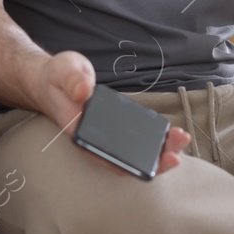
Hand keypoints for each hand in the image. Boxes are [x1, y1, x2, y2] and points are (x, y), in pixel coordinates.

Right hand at [24, 50, 190, 176]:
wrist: (51, 80)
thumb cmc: (57, 78)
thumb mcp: (63, 70)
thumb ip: (73, 80)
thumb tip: (84, 91)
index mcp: (80, 134)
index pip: (107, 157)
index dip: (132, 163)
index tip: (153, 158)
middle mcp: (94, 141)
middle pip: (126, 160)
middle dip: (155, 158)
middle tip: (177, 150)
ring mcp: (105, 136)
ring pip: (133, 152)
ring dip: (158, 149)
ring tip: (181, 139)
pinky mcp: (114, 128)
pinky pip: (135, 140)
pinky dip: (154, 140)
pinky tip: (171, 134)